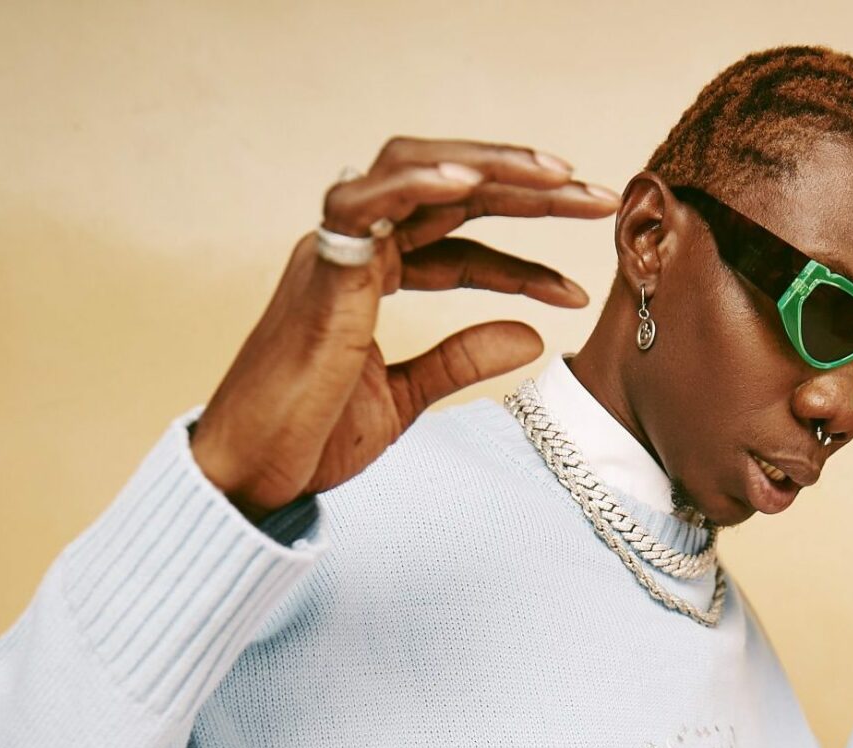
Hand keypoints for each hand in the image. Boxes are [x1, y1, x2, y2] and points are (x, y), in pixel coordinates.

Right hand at [189, 137, 619, 521]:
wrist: (252, 475)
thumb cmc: (312, 436)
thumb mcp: (408, 396)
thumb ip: (464, 357)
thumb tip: (533, 336)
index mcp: (373, 274)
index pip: (463, 244)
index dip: (526, 262)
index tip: (578, 292)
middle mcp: (356, 248)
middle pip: (451, 192)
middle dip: (529, 189)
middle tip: (600, 197)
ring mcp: (335, 250)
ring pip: (415, 170)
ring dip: (491, 166)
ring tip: (561, 177)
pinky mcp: (320, 268)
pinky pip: (365, 199)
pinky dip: (417, 181)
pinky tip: (473, 180)